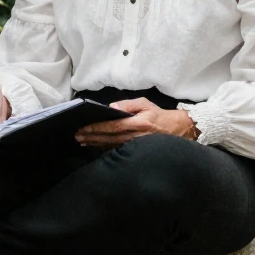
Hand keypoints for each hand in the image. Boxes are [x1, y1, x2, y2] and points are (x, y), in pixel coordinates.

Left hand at [75, 98, 198, 148]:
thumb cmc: (159, 115)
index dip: (97, 128)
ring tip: (82, 142)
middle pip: (108, 138)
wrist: (177, 130)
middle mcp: (135, 136)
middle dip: (91, 137)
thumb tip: (111, 108)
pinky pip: (118, 151)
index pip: (112, 126)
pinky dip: (104, 150)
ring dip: (95, 144)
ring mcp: (136, 146)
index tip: (84, 128)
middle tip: (77, 136)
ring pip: (111, 146)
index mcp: (138, 123)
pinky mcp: (136, 151)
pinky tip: (95, 148)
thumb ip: (127, 105)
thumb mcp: (145, 103)